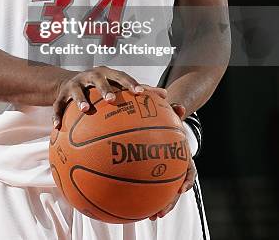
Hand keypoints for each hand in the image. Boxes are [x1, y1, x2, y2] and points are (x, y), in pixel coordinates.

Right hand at [52, 66, 166, 128]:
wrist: (70, 82)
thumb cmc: (102, 86)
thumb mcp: (117, 85)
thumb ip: (138, 90)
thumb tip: (166, 96)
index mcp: (107, 74)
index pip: (121, 76)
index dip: (130, 83)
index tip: (141, 93)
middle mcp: (91, 76)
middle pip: (98, 79)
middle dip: (105, 88)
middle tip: (112, 99)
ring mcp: (75, 84)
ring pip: (77, 91)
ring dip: (80, 100)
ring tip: (85, 110)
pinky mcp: (61, 94)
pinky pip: (58, 105)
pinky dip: (57, 115)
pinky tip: (57, 128)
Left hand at [149, 103, 196, 220]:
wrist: (166, 121)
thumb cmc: (168, 118)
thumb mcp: (172, 113)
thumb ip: (176, 110)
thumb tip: (180, 106)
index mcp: (182, 155)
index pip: (189, 170)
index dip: (187, 180)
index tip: (182, 189)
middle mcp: (176, 166)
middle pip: (176, 188)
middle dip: (170, 202)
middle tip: (160, 213)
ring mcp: (167, 171)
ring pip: (165, 192)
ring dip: (159, 205)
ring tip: (149, 216)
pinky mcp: (154, 172)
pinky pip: (151, 184)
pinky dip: (144, 194)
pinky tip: (133, 203)